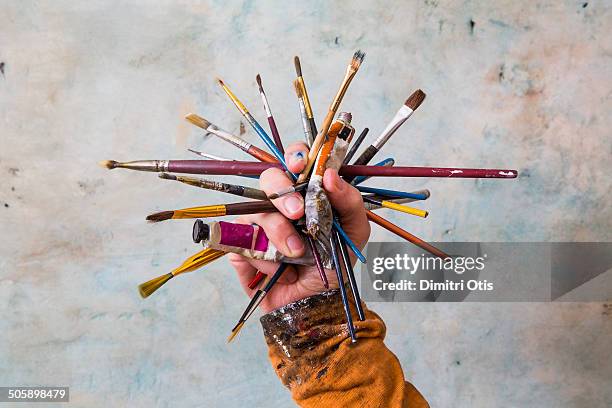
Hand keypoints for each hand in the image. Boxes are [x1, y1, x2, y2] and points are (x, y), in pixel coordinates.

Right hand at [229, 141, 369, 312]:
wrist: (315, 304)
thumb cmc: (333, 267)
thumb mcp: (354, 233)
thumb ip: (350, 202)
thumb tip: (330, 174)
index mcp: (306, 194)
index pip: (295, 161)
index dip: (294, 156)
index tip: (300, 166)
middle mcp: (279, 204)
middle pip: (268, 179)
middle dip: (282, 193)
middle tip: (297, 213)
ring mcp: (258, 224)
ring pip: (257, 213)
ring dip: (279, 235)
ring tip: (297, 255)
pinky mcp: (240, 246)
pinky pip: (244, 242)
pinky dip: (265, 259)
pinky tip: (280, 271)